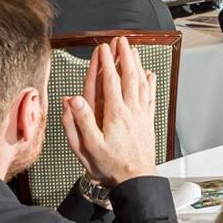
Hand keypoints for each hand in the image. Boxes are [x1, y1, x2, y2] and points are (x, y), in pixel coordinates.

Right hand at [61, 38, 157, 186]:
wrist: (137, 182)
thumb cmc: (111, 167)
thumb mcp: (89, 148)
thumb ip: (80, 122)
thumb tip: (72, 100)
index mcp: (114, 115)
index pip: (110, 82)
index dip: (105, 63)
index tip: (102, 49)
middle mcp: (130, 111)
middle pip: (128, 77)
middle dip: (124, 56)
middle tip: (121, 40)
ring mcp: (141, 116)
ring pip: (141, 83)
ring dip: (137, 65)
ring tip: (134, 50)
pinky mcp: (148, 122)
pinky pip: (150, 97)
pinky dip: (150, 83)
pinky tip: (150, 74)